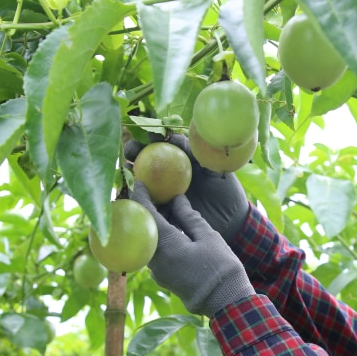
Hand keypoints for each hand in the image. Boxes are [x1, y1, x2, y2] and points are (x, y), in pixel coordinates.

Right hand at [124, 132, 249, 242]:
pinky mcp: (161, 211)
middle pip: (144, 158)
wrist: (230, 220)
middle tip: (132, 150)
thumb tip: (176, 138)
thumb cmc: (225, 190)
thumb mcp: (214, 169)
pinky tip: (131, 194)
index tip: (151, 135)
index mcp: (180, 160)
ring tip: (126, 169)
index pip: (162, 143)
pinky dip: (137, 197)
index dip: (153, 136)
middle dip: (134, 150)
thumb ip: (197, 154)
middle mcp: (168, 174)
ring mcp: (162, 193)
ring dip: (130, 172)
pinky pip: (145, 203)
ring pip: (140, 179)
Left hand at [131, 182, 253, 317]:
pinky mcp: (164, 279)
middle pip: (144, 228)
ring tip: (164, 209)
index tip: (139, 182)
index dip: (141, 196)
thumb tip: (176, 199)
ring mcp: (158, 272)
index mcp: (166, 245)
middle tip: (151, 192)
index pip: (146, 214)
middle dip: (146, 210)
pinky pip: (156, 253)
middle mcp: (155, 259)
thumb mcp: (208, 236)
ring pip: (150, 242)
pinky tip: (171, 230)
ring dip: (154, 226)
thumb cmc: (221, 267)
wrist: (227, 303)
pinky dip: (160, 239)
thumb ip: (189, 216)